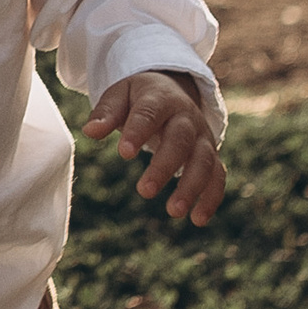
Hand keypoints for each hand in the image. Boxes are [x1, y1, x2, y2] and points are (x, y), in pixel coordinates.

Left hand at [83, 71, 223, 224]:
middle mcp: (187, 117)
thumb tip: (90, 131)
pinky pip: (217, 175)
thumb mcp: (120, 95)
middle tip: (144, 191)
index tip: (123, 153)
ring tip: (174, 211)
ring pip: (204, 160)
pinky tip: (198, 219)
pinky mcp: (211, 154)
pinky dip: (211, 197)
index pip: (150, 113)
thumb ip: (106, 113)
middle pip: (180, 140)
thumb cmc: (139, 97)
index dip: (138, 131)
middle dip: (165, 166)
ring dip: (192, 186)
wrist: (172, 89)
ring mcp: (202, 137)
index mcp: (161, 98)